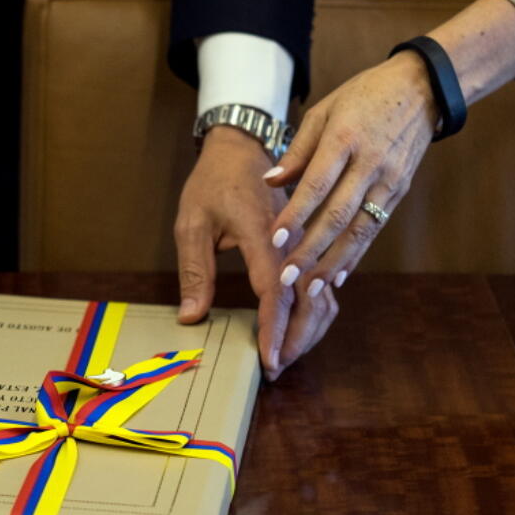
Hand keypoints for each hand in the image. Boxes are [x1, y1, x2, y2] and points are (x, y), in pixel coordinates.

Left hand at [174, 126, 338, 379]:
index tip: (268, 358)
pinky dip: (318, 309)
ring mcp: (305, 240)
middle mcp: (293, 237)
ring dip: (310, 327)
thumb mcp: (192, 222)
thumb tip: (192, 315)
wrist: (241, 147)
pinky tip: (306, 329)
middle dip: (296, 337)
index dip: (273, 327)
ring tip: (289, 355)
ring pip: (322, 292)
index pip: (274, 288)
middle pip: (308, 296)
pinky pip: (322, 281)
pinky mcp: (307, 243)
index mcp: (263, 231)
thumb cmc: (213, 182)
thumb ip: (194, 270)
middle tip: (278, 367)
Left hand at [264, 51, 437, 333]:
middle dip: (311, 250)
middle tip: (286, 278)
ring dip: (334, 262)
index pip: (317, 184)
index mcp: (345, 137)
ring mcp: (390, 179)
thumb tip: (270, 182)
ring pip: (360, 229)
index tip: (274, 240)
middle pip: (338, 215)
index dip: (296, 214)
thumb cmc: (363, 96)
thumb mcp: (324, 110)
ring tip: (311, 288)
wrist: (422, 88)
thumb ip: (297, 150)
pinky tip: (340, 274)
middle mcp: (370, 162)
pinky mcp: (401, 190)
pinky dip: (357, 254)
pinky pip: (375, 228)